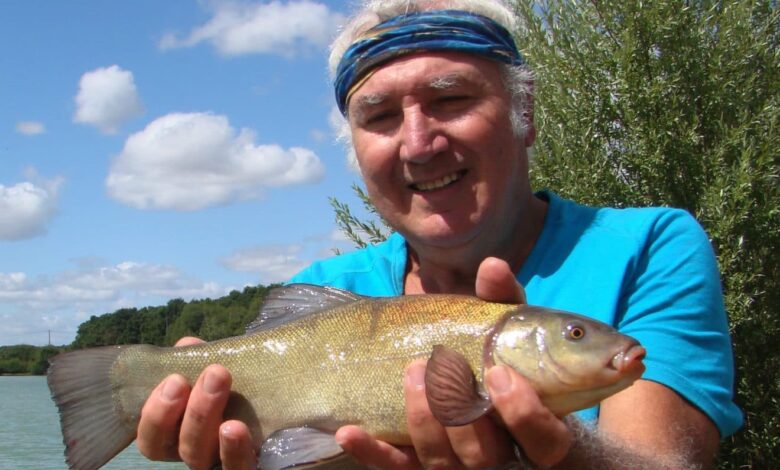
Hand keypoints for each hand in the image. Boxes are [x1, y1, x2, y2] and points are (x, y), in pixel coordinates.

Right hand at [136, 337, 255, 469]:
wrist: (291, 406)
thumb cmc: (248, 390)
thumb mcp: (224, 373)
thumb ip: (203, 360)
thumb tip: (188, 344)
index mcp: (182, 434)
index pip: (152, 438)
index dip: (154, 414)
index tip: (172, 378)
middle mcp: (199, 454)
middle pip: (180, 445)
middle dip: (188, 406)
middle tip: (205, 373)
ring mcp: (223, 464)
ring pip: (199, 457)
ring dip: (203, 418)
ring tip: (219, 382)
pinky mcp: (249, 467)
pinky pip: (237, 468)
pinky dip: (233, 450)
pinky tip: (235, 427)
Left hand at [337, 257, 571, 468]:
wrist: (467, 379)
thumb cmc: (498, 351)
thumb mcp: (504, 324)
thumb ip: (503, 300)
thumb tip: (493, 266)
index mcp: (534, 425)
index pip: (545, 441)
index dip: (525, 414)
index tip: (498, 372)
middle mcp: (498, 453)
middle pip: (484, 455)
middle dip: (460, 412)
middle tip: (440, 364)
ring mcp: (455, 462)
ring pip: (442, 462)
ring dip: (423, 420)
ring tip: (412, 372)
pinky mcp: (417, 462)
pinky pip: (396, 466)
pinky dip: (373, 452)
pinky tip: (349, 431)